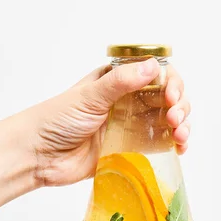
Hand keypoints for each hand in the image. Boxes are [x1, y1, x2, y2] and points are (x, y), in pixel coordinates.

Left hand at [29, 58, 190, 186]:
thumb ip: (121, 82)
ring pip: (168, 121)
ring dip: (181, 125)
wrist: (38, 155)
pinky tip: (180, 147)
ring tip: (180, 134)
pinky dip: (175, 144)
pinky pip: (159, 145)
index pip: (156, 75)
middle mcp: (128, 102)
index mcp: (118, 81)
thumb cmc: (57, 119)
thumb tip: (154, 66)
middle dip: (179, 105)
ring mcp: (131, 127)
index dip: (171, 82)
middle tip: (174, 117)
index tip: (171, 95)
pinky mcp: (130, 150)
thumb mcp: (89, 96)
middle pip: (168, 98)